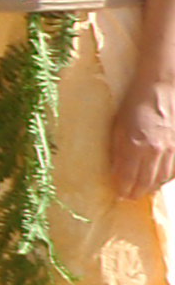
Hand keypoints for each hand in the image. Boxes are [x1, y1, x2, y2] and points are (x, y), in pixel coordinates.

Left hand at [113, 83, 174, 201]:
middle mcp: (154, 152)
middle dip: (136, 192)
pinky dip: (165, 177)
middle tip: (128, 196)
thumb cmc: (134, 103)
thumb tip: (115, 172)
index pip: (128, 179)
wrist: (162, 88)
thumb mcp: (118, 126)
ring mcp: (171, 150)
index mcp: (134, 146)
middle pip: (146, 183)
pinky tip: (158, 178)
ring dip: (151, 187)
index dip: (123, 189)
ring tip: (142, 189)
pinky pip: (173, 170)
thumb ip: (117, 151)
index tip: (118, 194)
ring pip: (162, 179)